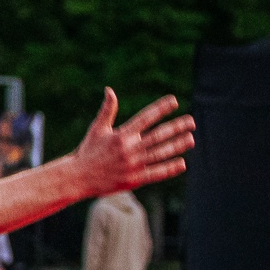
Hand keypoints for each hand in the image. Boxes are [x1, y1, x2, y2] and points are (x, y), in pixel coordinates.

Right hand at [68, 90, 193, 195]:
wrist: (78, 177)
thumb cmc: (88, 151)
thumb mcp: (97, 129)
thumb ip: (107, 110)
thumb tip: (110, 90)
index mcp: (121, 134)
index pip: (145, 117)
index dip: (161, 108)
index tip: (174, 101)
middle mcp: (129, 148)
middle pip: (158, 135)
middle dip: (176, 127)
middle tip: (191, 121)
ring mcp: (133, 164)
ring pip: (160, 153)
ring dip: (177, 145)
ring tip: (191, 139)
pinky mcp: (134, 179)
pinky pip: (156, 173)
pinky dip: (169, 168)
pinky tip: (182, 163)